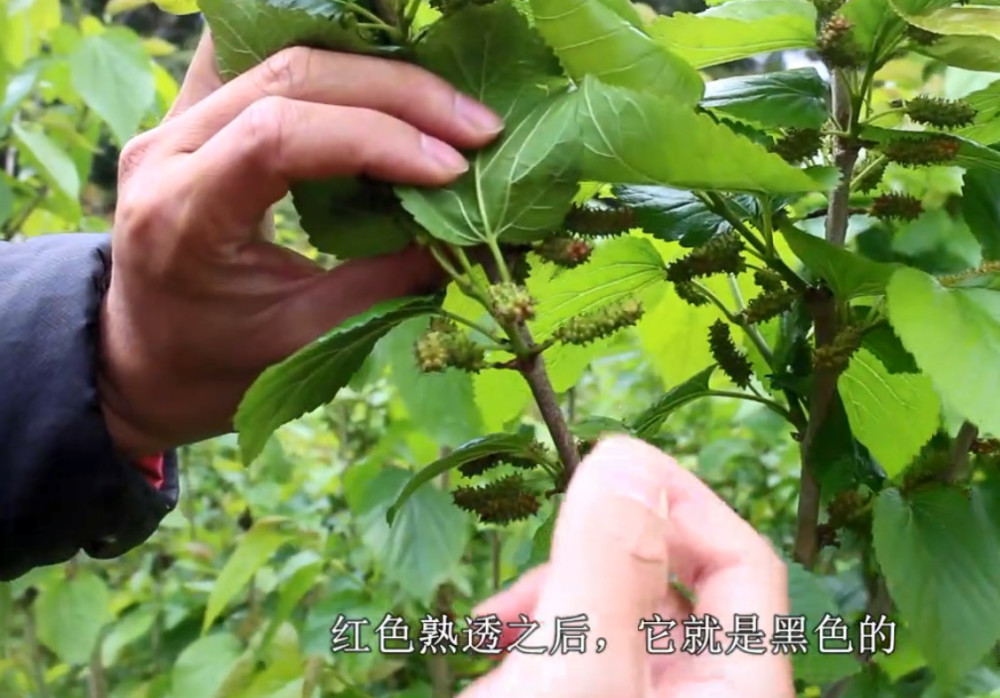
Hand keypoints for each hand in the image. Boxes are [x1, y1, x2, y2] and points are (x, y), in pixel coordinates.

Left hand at [97, 32, 503, 457]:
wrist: (144, 358)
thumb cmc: (217, 365)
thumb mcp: (305, 337)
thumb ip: (387, 282)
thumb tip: (474, 237)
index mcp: (181, 215)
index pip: (279, 137)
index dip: (377, 139)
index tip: (452, 168)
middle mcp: (166, 150)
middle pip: (289, 76)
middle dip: (397, 93)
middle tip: (478, 127)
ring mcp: (173, 120)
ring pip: (282, 54)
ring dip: (376, 71)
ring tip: (447, 104)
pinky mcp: (192, 111)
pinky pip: (263, 59)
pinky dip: (331, 62)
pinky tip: (385, 78)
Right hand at [462, 435, 793, 696]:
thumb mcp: (576, 673)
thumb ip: (606, 564)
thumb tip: (627, 459)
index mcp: (734, 689)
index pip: (742, 561)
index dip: (680, 499)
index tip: (602, 469)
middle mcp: (697, 693)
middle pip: (663, 580)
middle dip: (587, 555)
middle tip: (536, 563)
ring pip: (607, 611)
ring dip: (543, 599)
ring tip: (493, 625)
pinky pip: (572, 648)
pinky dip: (528, 637)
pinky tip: (488, 652)